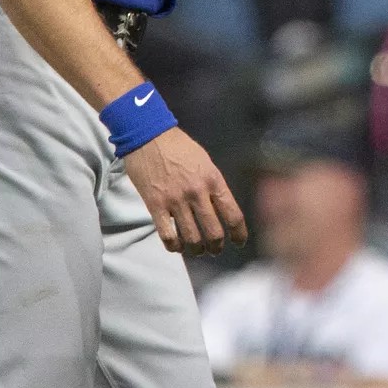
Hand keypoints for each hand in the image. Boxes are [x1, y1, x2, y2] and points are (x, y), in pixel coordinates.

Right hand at [124, 128, 246, 254]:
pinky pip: (167, 235)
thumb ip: (212, 185)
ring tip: (197, 250)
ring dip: (196, 249)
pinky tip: (176, 246)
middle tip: (215, 249)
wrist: (148, 136)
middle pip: (213, 231)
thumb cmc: (179, 147)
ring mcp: (176, 200)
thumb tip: (218, 207)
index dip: (239, 233)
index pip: (233, 214)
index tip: (239, 242)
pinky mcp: (155, 205)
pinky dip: (174, 246)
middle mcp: (197, 193)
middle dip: (217, 246)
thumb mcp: (205, 162)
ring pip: (191, 238)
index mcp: (213, 180)